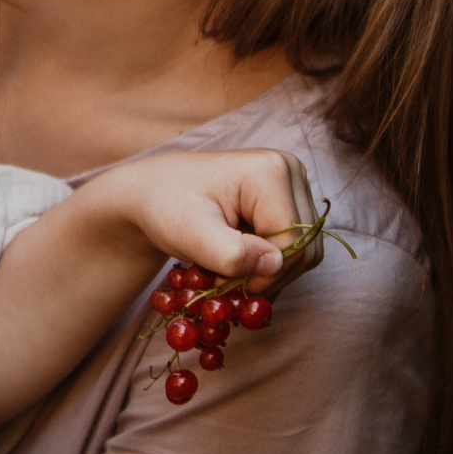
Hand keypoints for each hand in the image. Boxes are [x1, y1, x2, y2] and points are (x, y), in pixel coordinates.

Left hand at [88, 147, 320, 293]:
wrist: (149, 193)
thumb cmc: (164, 208)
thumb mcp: (188, 233)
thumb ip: (230, 253)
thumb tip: (273, 263)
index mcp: (271, 171)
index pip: (293, 242)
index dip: (263, 274)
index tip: (223, 282)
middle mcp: (290, 171)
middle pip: (303, 247)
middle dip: (265, 274)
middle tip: (222, 279)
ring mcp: (292, 184)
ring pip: (302, 251)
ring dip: (266, 271)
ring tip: (225, 266)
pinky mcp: (288, 200)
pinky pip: (294, 246)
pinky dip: (267, 263)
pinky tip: (236, 259)